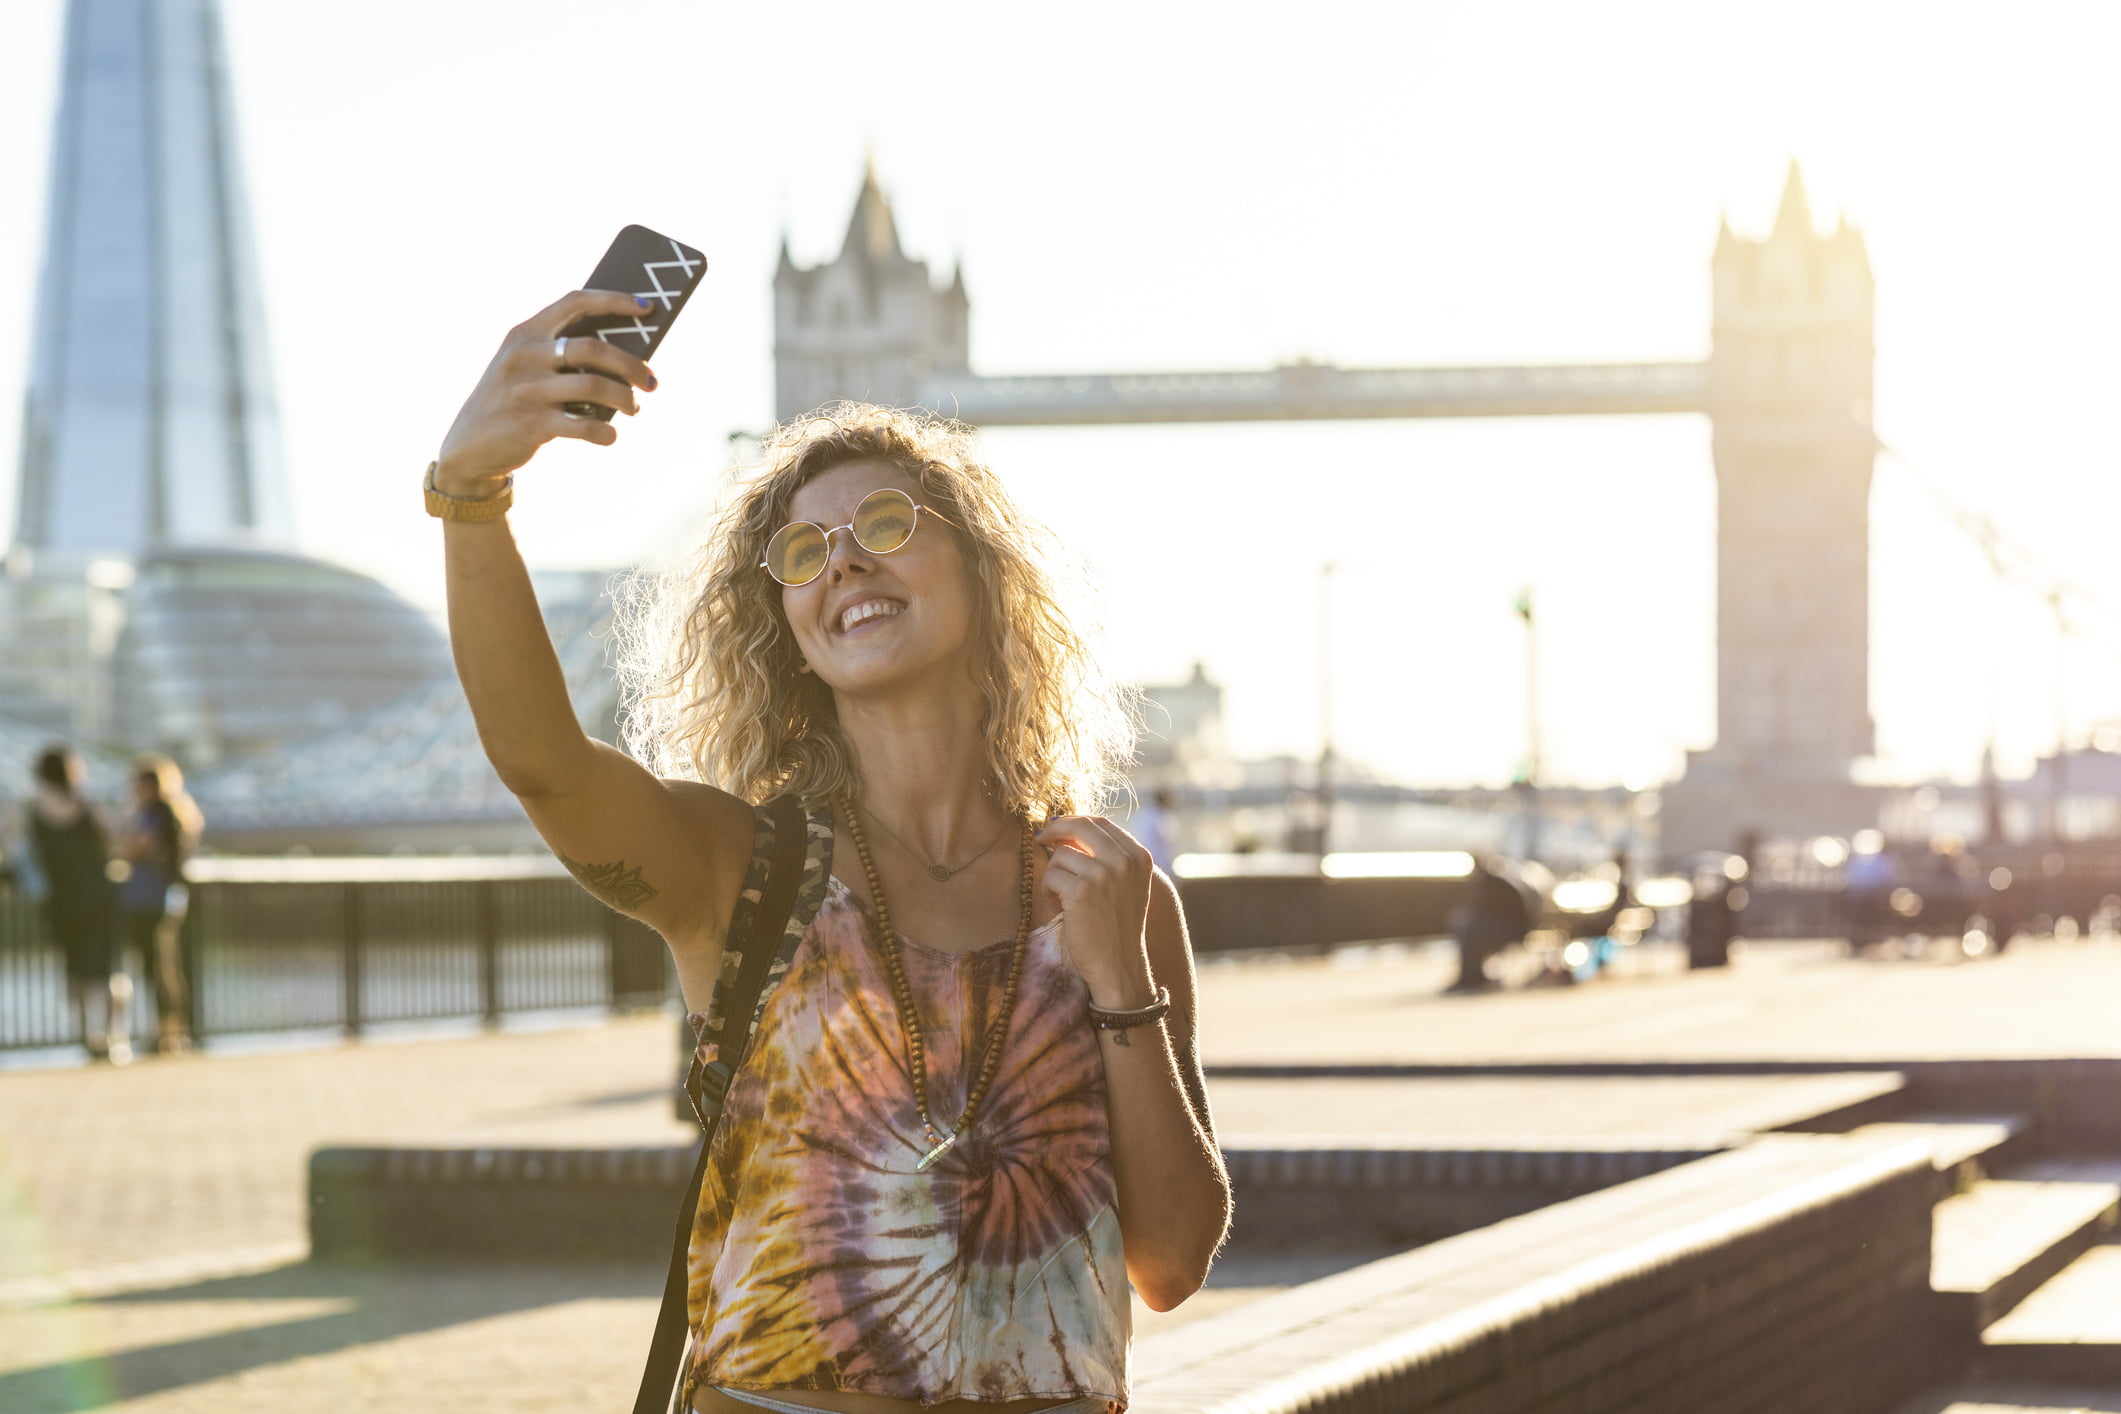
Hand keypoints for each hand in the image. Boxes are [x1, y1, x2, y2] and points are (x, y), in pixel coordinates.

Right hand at [433, 290, 660, 495]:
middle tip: (652, 381)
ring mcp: (526, 389)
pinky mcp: (531, 423)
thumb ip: (562, 355)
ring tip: (634, 408)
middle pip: (593, 348)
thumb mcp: (526, 368)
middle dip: (631, 365)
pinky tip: (611, 436)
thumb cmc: (514, 401)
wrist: (469, 447)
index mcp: (525, 333)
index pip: (574, 302)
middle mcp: (524, 356)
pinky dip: (605, 433)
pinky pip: (584, 426)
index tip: (647, 307)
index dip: (614, 301)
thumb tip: (628, 355)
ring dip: (625, 399)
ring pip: (594, 385)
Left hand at [1035, 815, 1156, 1007]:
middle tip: (1040, 838)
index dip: (1074, 821)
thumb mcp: (1125, 884)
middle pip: (1080, 826)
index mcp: (1139, 856)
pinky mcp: (1081, 891)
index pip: (1101, 822)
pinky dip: (1049, 889)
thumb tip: (1063, 826)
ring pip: (1061, 853)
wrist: (1119, 965)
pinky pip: (1051, 874)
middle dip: (1055, 828)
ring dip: (1054, 873)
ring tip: (1062, 895)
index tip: (1057, 826)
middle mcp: (1125, 861)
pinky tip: (1059, 906)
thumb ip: (1105, 855)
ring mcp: (1104, 875)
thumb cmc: (1116, 926)